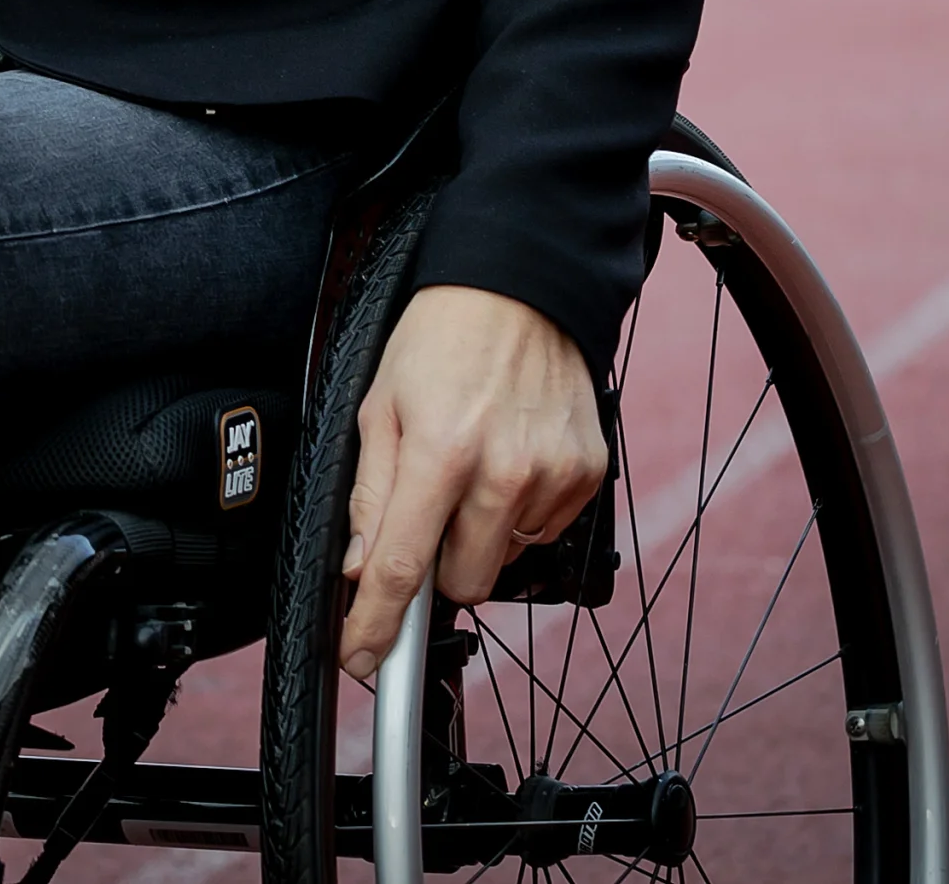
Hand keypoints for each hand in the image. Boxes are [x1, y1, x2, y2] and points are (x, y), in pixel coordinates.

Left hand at [337, 285, 607, 677]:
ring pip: (506, 560)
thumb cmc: (441, 338)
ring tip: (474, 465)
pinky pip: (545, 532)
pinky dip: (521, 512)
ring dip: (482, 535)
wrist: (521, 287)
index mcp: (440, 453)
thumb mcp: (380, 405)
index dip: (375, 627)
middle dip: (438, 563)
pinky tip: (510, 459)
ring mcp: (554, 477)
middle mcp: (505, 473)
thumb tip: (363, 567)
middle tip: (430, 505)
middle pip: (463, 583)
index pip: (403, 569)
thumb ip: (371, 493)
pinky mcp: (588, 475)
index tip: (359, 661)